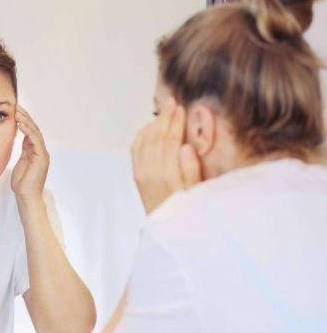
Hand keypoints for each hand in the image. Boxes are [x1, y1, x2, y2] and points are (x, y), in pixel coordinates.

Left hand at [11, 105, 49, 199]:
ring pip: (35, 133)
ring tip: (18, 112)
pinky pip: (35, 140)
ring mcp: (43, 154)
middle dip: (25, 117)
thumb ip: (22, 152)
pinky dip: (29, 131)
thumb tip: (19, 141)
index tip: (14, 112)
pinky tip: (21, 123)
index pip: (30, 132)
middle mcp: (41, 151)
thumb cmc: (21, 184)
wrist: (26, 197)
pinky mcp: (42, 158)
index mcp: (35, 152)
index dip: (23, 121)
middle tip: (17, 106)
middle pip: (34, 130)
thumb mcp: (20, 163)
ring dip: (26, 121)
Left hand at [132, 98, 201, 213]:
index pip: (170, 141)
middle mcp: (151, 173)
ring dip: (153, 124)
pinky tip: (148, 128)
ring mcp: (141, 174)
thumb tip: (186, 147)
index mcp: (168, 175)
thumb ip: (192, 171)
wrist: (167, 230)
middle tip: (171, 102)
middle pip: (156, 138)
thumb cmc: (188, 212)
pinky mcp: (136, 176)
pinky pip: (135, 151)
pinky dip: (140, 136)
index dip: (175, 123)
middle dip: (164, 118)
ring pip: (144, 142)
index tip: (180, 108)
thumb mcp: (197, 194)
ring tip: (163, 112)